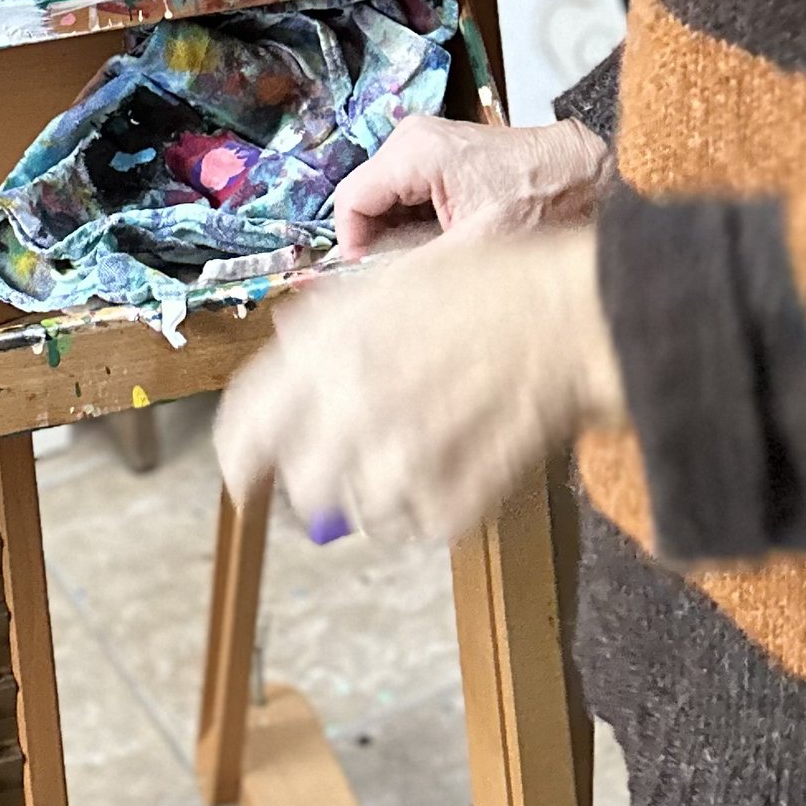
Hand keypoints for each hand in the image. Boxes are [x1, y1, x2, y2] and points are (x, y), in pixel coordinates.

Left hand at [214, 226, 625, 547]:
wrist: (565, 320)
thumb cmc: (486, 286)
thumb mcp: (386, 279)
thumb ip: (326, 321)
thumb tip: (288, 348)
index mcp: (325, 353)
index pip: (248, 427)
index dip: (240, 456)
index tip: (244, 474)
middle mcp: (351, 412)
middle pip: (304, 483)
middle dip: (321, 474)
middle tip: (355, 455)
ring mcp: (402, 465)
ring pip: (362, 512)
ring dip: (381, 490)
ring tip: (423, 445)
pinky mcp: (451, 504)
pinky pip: (422, 526)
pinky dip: (434, 505)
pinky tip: (460, 459)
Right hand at [332, 114, 609, 257]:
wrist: (579, 174)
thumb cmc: (538, 198)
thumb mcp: (476, 246)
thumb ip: (418, 271)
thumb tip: (376, 299)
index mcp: (413, 151)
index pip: (350, 201)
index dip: (352, 247)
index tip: (372, 280)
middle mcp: (410, 140)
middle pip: (365, 201)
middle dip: (378, 244)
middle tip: (409, 275)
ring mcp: (422, 147)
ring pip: (383, 203)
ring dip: (398, 238)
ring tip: (434, 259)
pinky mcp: (435, 159)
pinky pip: (404, 198)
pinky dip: (414, 227)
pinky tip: (443, 243)